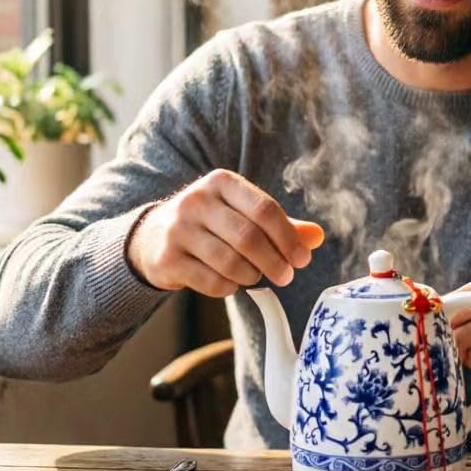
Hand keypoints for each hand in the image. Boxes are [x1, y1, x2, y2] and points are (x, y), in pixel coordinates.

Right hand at [127, 169, 323, 295]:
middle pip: (249, 238)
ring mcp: (178, 230)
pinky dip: (230, 287)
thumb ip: (280, 224)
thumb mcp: (242, 213)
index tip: (303, 260)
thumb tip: (318, 236)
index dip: (288, 238)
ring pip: (231, 262)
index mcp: (221, 182)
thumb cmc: (211, 223)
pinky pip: (212, 281)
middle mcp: (196, 201)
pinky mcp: (167, 259)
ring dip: (252, 275)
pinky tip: (232, 282)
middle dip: (275, 262)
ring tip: (257, 276)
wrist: (153, 237)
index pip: (265, 209)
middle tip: (287, 276)